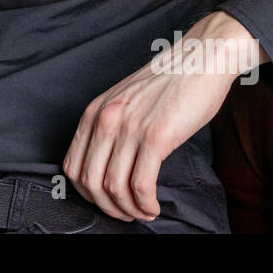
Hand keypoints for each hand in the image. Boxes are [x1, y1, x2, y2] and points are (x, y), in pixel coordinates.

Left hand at [62, 12, 261, 222]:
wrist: (200, 59)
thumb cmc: (168, 82)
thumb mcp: (125, 101)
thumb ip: (111, 126)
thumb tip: (107, 165)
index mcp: (94, 112)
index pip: (72, 166)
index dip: (86, 194)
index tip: (105, 201)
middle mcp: (105, 119)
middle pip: (89, 182)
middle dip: (106, 207)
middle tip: (126, 214)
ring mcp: (129, 128)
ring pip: (113, 188)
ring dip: (128, 210)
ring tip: (143, 212)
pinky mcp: (156, 136)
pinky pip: (141, 185)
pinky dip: (145, 204)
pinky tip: (154, 206)